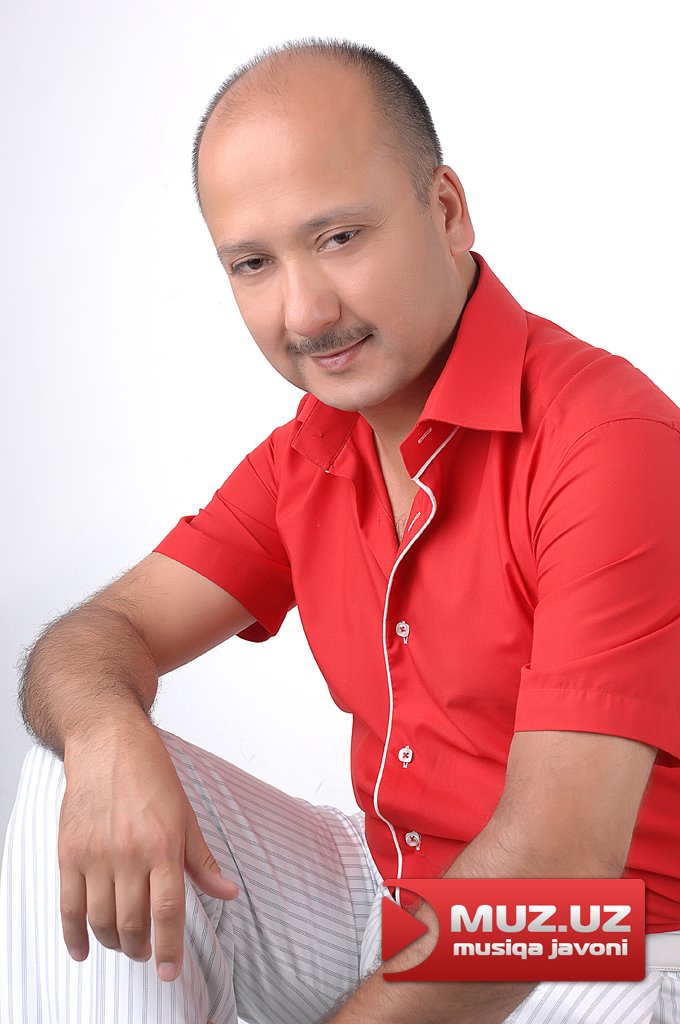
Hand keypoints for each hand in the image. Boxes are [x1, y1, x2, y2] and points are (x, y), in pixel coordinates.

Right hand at [58, 715, 238, 981]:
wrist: (108, 743)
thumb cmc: (150, 774)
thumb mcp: (186, 815)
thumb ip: (202, 861)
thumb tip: (227, 893)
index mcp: (163, 845)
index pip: (167, 911)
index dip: (169, 948)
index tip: (170, 971)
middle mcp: (129, 853)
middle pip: (133, 923)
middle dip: (141, 949)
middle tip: (147, 953)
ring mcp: (96, 854)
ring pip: (101, 920)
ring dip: (114, 942)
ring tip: (125, 944)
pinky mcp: (69, 852)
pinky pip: (69, 906)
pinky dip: (74, 935)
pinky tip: (83, 949)